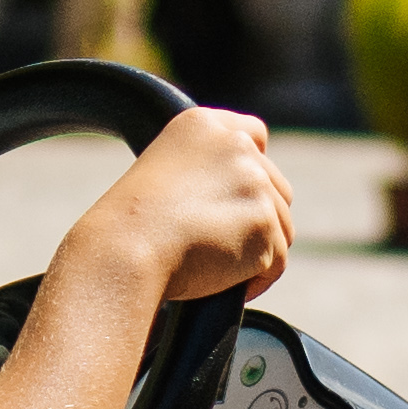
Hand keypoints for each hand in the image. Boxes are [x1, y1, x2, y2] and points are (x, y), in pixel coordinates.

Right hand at [83, 108, 293, 312]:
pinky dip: (257, 279)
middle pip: (276, 188)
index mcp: (203, 124)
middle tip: (218, 244)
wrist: (126, 248)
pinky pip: (277, 261)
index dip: (254, 169)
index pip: (254, 135)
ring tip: (217, 266)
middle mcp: (236, 146)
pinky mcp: (264, 223)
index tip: (236, 198)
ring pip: (282, 226)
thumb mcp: (162, 173)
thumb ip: (204, 170)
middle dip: (257, 219)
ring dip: (258, 252)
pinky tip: (224, 284)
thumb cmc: (132, 225)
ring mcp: (255, 183)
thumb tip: (238, 201)